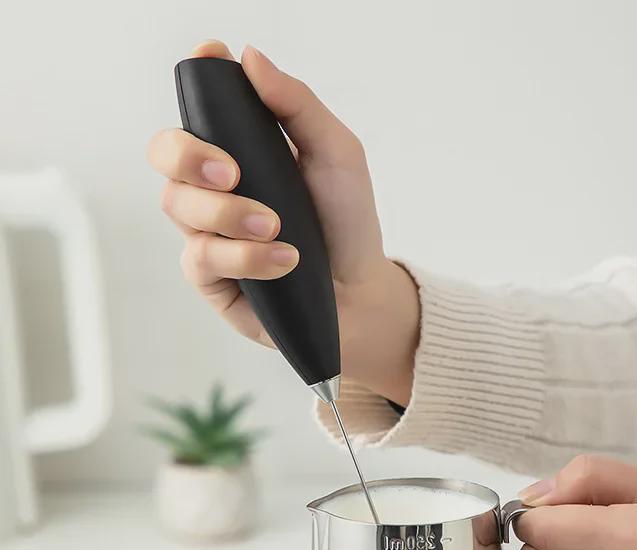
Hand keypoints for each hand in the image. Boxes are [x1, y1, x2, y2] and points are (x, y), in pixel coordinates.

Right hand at [147, 40, 418, 404]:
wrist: (358, 291)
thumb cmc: (346, 222)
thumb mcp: (337, 156)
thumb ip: (297, 107)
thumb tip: (251, 57)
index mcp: (242, 148)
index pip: (201, 106)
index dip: (197, 81)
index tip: (210, 60)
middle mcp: (215, 185)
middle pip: (165, 152)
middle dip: (189, 156)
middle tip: (234, 174)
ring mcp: (207, 230)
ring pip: (179, 206)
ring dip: (229, 215)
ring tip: (276, 228)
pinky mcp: (209, 275)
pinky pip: (201, 257)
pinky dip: (245, 257)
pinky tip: (284, 261)